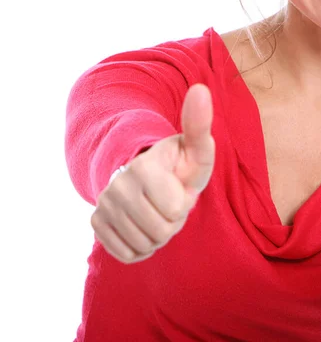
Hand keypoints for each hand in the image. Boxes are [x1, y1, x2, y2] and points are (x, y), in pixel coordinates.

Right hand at [90, 83, 215, 263]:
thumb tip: (201, 88)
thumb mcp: (196, 148)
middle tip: (169, 201)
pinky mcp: (96, 223)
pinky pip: (128, 255)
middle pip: (161, 231)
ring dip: (159, 234)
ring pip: (145, 245)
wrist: (152, 176)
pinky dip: (142, 246)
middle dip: (173, 221)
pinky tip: (144, 224)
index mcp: (142, 167)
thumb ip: (199, 124)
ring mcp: (103, 206)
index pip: (176, 210)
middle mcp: (116, 186)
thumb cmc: (181, 164)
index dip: (184, 202)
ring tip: (157, 209)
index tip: (178, 186)